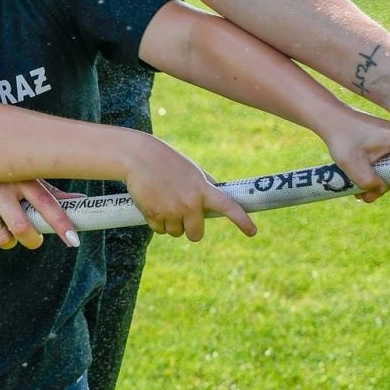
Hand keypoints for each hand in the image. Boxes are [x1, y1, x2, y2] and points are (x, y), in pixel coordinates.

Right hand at [0, 170, 79, 250]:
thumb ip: (49, 191)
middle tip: (33, 239)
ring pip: (2, 238)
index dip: (61, 223)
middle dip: (32, 240)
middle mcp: (0, 186)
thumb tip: (81, 200)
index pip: (45, 202)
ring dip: (9, 242)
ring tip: (7, 231)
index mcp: (20, 176)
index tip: (73, 240)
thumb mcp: (23, 173)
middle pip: (22, 228)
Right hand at [122, 137, 256, 241]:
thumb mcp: (191, 170)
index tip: (253, 232)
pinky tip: (151, 203)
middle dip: (190, 229)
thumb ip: (205, 186)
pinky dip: (155, 221)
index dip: (242, 220)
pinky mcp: (154, 214)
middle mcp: (190, 202)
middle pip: (196, 234)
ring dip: (169, 223)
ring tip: (162, 201)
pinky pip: (159, 229)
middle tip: (182, 216)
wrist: (137, 156)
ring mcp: (171, 210)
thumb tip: (219, 200)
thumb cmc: (166, 161)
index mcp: (202, 189)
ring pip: (175, 232)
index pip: (228, 206)